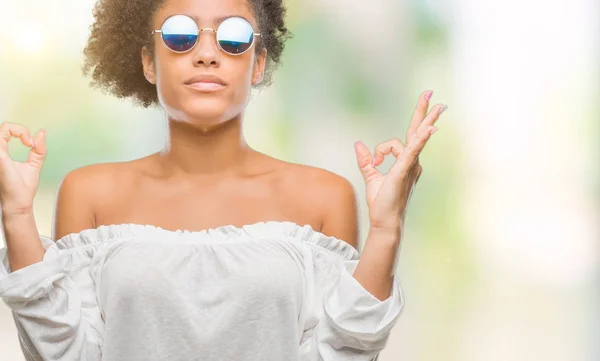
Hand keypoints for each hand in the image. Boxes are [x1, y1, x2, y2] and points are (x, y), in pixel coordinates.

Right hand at [0, 122, 46, 215]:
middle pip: (4, 126)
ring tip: (29, 143)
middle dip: (20, 129)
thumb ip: (38, 149)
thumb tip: (41, 132)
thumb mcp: (34, 164)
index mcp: (1, 152)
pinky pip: (3, 134)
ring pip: (4, 127)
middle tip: (30, 143)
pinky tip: (28, 144)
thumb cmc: (23, 187)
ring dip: (19, 130)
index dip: (21, 132)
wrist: (20, 202)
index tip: (31, 144)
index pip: (6, 131)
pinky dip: (19, 133)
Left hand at [354, 90, 446, 230]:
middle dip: (423, 111)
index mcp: (405, 162)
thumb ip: (366, 160)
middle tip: (430, 92)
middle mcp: (412, 162)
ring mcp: (410, 166)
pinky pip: (413, 151)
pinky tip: (430, 129)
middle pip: (417, 131)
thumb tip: (358, 144)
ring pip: (413, 138)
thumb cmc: (381, 203)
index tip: (384, 153)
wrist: (385, 221)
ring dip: (425, 120)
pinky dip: (420, 140)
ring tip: (439, 104)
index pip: (399, 141)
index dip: (390, 142)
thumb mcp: (371, 177)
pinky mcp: (404, 170)